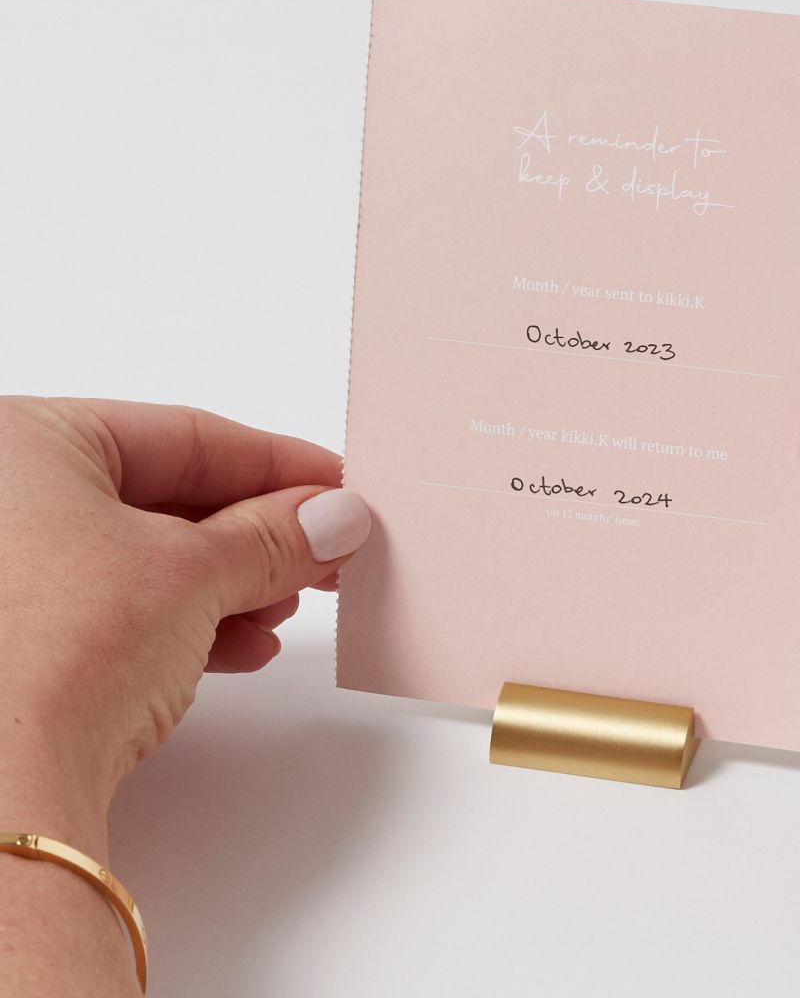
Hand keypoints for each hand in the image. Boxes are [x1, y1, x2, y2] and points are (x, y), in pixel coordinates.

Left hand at [0, 398, 370, 861]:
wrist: (0, 793)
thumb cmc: (51, 655)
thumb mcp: (195, 574)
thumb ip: (276, 537)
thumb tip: (332, 518)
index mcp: (24, 444)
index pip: (186, 437)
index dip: (278, 465)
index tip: (335, 486)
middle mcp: (0, 500)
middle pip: (168, 499)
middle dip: (257, 536)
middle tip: (325, 550)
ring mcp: (6, 576)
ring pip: (147, 560)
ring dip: (229, 586)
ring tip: (284, 606)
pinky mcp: (15, 643)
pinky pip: (118, 609)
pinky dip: (185, 624)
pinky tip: (239, 647)